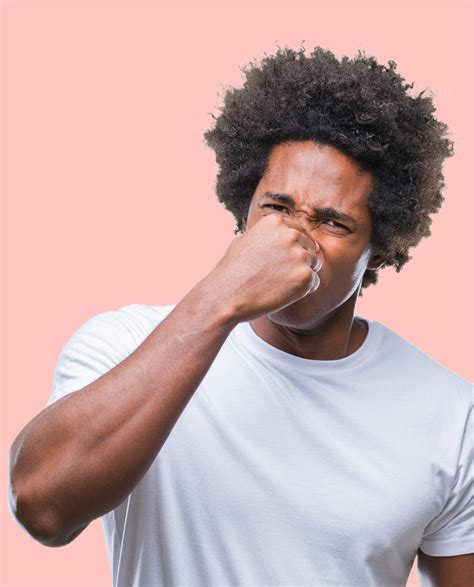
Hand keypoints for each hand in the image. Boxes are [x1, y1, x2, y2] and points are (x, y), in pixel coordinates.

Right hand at [204, 214, 322, 322]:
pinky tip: (283, 293)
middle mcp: (290, 234)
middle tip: (279, 275)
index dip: (292, 247)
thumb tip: (278, 233)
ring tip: (280, 284)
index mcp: (276, 222)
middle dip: (299, 260)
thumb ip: (265, 234)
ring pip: (315, 264)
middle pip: (309, 246)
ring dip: (303, 274)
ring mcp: (299, 255)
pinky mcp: (305, 276)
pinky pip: (315, 282)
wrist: (226, 295)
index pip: (299, 230)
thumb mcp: (244, 240)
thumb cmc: (232, 270)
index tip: (281, 260)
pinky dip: (303, 290)